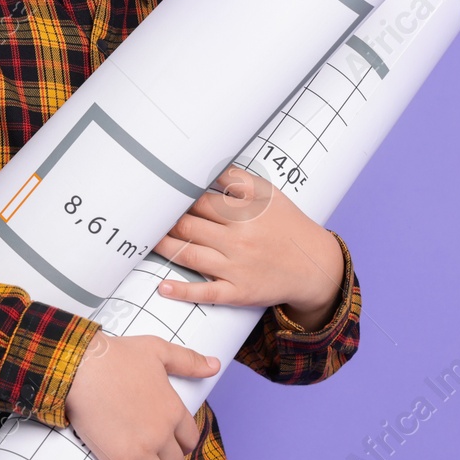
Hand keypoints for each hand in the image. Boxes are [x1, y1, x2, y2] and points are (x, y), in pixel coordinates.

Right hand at [64, 330, 218, 459]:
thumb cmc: (117, 355)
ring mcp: (140, 450)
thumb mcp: (158, 351)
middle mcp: (161, 434)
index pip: (190, 439)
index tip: (174, 450)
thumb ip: (188, 361)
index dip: (183, 447)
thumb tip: (214, 365)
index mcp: (172, 409)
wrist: (82, 366)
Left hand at [151, 165, 344, 328]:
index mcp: (245, 213)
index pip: (199, 200)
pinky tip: (163, 286)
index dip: (175, 197)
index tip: (157, 192)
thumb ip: (237, 180)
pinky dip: (182, 291)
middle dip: (164, 221)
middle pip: (189, 226)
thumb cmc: (288, 226)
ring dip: (163, 247)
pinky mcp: (239, 293)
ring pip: (190, 255)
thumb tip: (206, 166)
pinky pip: (206, 293)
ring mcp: (237, 268)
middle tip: (143, 215)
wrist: (316, 266)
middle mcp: (239, 240)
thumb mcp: (269, 195)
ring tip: (144, 241)